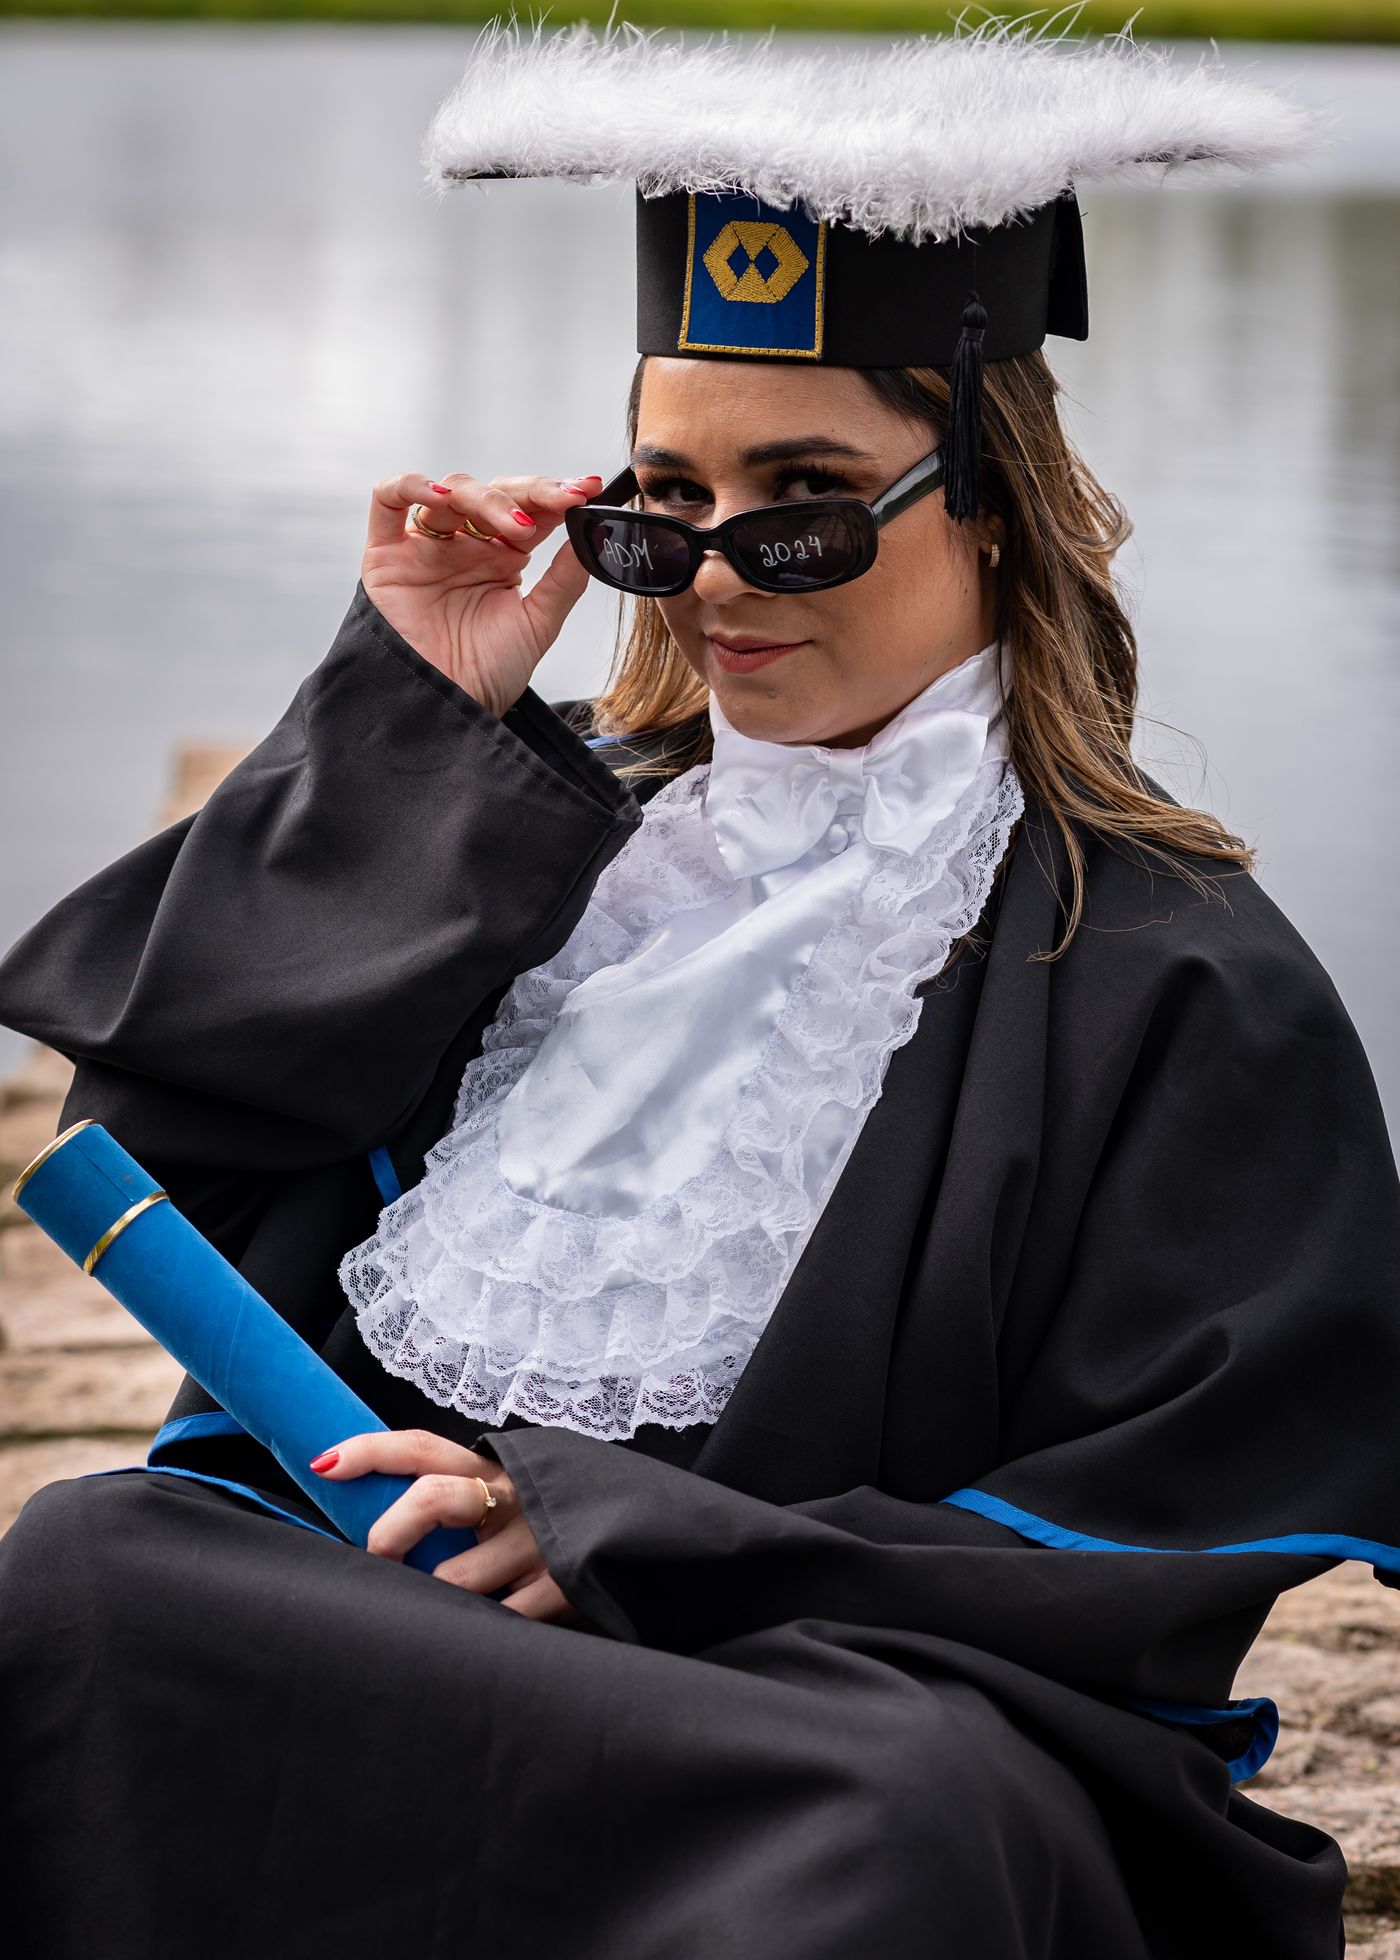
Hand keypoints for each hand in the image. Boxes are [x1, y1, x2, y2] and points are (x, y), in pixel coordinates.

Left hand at [312, 1427, 587, 1625]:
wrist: (649, 1537)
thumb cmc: (555, 1526)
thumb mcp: (512, 1498)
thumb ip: (460, 1504)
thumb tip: (378, 1528)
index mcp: (496, 1469)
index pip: (424, 1448)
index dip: (370, 1451)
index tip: (323, 1464)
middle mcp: (515, 1497)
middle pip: (431, 1498)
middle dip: (389, 1534)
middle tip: (384, 1561)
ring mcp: (538, 1542)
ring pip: (450, 1582)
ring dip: (438, 1603)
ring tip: (454, 1611)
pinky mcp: (562, 1587)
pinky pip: (492, 1624)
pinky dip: (478, 1635)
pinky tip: (489, 1635)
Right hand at [360, 469, 604, 715]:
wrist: (444, 711)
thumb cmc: (486, 676)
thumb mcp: (538, 624)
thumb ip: (565, 579)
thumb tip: (593, 531)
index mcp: (501, 559)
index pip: (530, 510)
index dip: (557, 494)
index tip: (588, 488)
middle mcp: (464, 547)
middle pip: (494, 492)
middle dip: (532, 491)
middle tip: (563, 500)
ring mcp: (426, 547)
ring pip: (451, 492)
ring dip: (487, 498)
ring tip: (517, 526)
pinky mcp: (386, 555)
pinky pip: (387, 500)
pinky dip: (412, 485)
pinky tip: (443, 497)